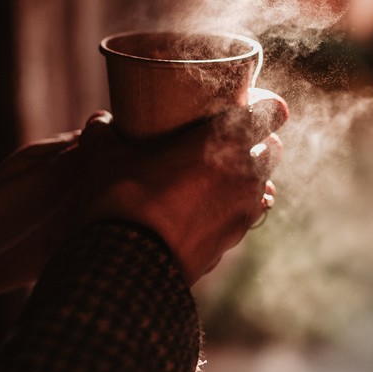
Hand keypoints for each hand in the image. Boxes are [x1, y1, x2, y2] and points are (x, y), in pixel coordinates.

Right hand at [79, 89, 286, 283]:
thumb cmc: (123, 198)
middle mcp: (246, 172)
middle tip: (225, 140)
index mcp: (225, 140)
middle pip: (272, 147)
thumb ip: (105, 132)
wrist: (130, 266)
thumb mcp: (106, 156)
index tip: (250, 105)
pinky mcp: (235, 239)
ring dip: (247, 176)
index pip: (272, 111)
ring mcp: (245, 209)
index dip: (265, 105)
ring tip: (215, 175)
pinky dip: (236, 206)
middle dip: (257, 141)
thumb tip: (100, 120)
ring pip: (262, 182)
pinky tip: (207, 207)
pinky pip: (247, 214)